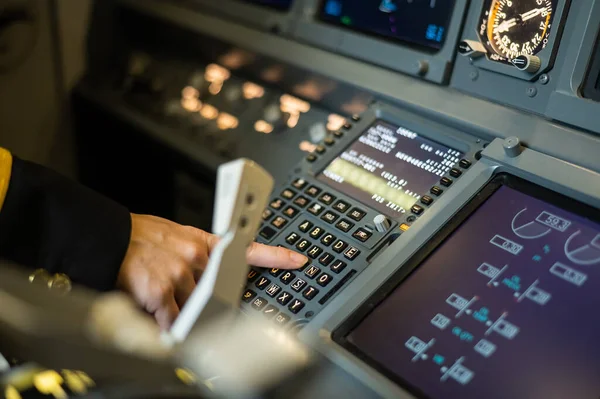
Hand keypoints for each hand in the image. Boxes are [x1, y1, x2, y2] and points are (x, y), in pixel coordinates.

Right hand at [116, 214, 307, 329]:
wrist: (109, 237)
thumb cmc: (140, 237)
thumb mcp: (178, 235)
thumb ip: (199, 255)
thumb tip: (209, 276)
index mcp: (204, 243)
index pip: (247, 248)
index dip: (275, 256)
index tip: (297, 260)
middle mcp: (197, 258)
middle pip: (218, 292)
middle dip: (213, 304)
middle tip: (207, 308)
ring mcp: (181, 274)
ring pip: (196, 308)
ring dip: (185, 314)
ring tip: (165, 300)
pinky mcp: (162, 291)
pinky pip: (174, 319)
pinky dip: (169, 326)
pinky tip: (162, 323)